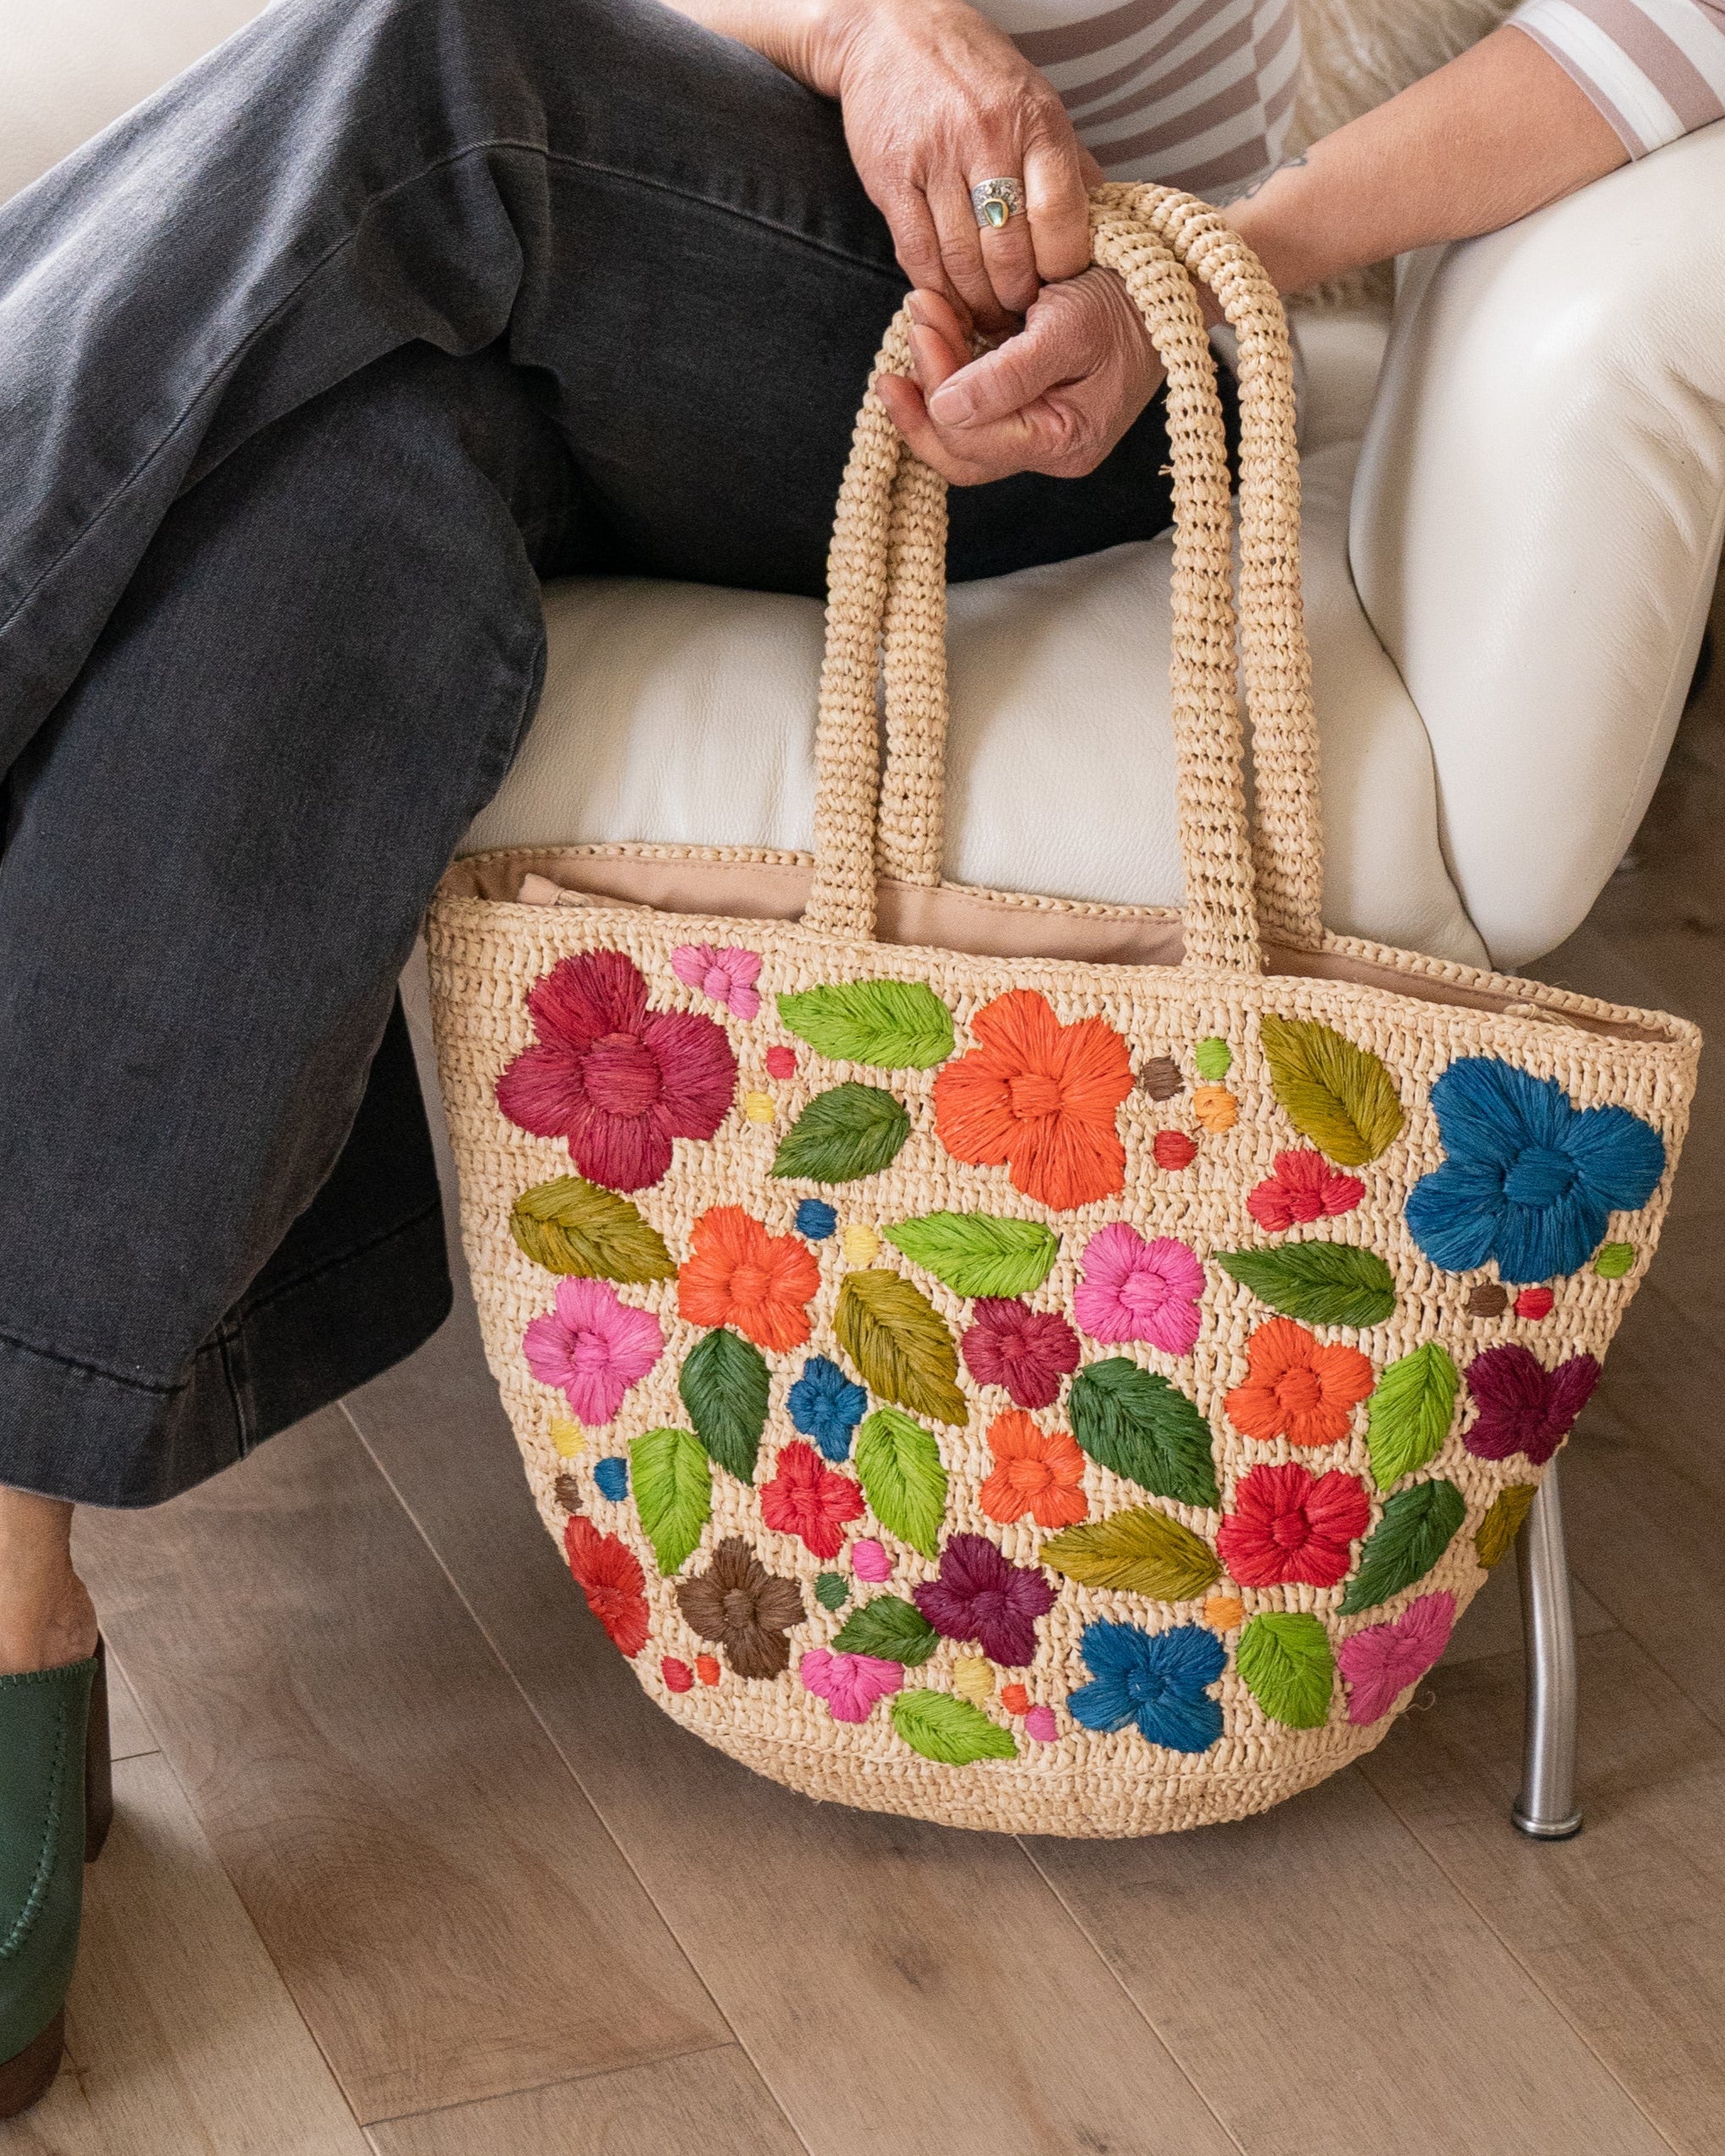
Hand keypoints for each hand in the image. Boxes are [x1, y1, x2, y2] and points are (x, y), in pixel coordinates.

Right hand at [823, 0, 1100, 332]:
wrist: (891, 28)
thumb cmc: (973, 73)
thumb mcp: (1035, 102)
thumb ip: (1068, 164)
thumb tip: (1108, 223)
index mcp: (1037, 122)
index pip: (1062, 218)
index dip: (1062, 269)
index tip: (1058, 287)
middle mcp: (989, 138)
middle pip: (1011, 253)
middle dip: (1018, 299)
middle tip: (1020, 317)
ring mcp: (937, 159)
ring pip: (963, 263)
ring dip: (978, 305)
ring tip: (987, 319)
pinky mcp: (892, 178)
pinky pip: (919, 255)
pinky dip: (936, 290)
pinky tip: (948, 302)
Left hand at [876, 271, 1163, 484]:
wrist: (1171, 283)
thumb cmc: (1129, 300)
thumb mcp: (1069, 328)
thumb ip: (1006, 376)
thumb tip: (944, 407)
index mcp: (1061, 442)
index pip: (970, 439)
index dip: (935, 383)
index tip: (923, 318)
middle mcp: (1050, 451)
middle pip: (958, 451)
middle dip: (925, 388)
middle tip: (915, 319)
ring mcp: (1041, 433)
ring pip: (962, 434)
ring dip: (932, 379)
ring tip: (921, 320)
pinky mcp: (1035, 407)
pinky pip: (979, 409)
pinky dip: (952, 373)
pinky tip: (938, 336)